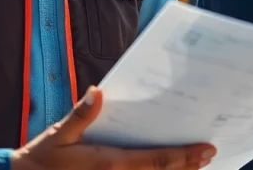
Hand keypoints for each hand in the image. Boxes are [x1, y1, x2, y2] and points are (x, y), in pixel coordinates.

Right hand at [10, 86, 216, 169]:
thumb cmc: (42, 159)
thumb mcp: (59, 134)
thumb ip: (81, 115)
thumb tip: (98, 91)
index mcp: (110, 163)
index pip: (156, 160)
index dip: (184, 156)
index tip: (207, 149)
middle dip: (188, 166)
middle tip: (210, 155)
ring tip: (197, 165)